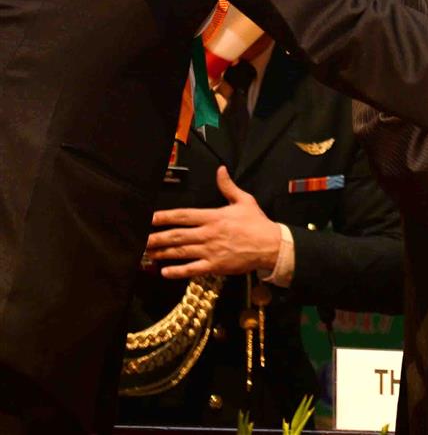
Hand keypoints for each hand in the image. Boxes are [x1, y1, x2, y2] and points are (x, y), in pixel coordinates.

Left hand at [145, 166, 281, 278]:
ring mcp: (210, 251)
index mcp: (213, 216)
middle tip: (142, 241)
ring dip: (163, 253)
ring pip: (181, 252)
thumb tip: (220, 170)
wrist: (271, 245)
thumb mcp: (244, 200)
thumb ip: (228, 186)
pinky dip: (177, 271)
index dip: (165, 217)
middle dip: (157, 238)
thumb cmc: (257, 223)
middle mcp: (208, 233)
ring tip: (149, 254)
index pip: (184, 215)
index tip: (150, 218)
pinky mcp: (215, 266)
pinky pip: (192, 269)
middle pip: (177, 235)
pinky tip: (165, 272)